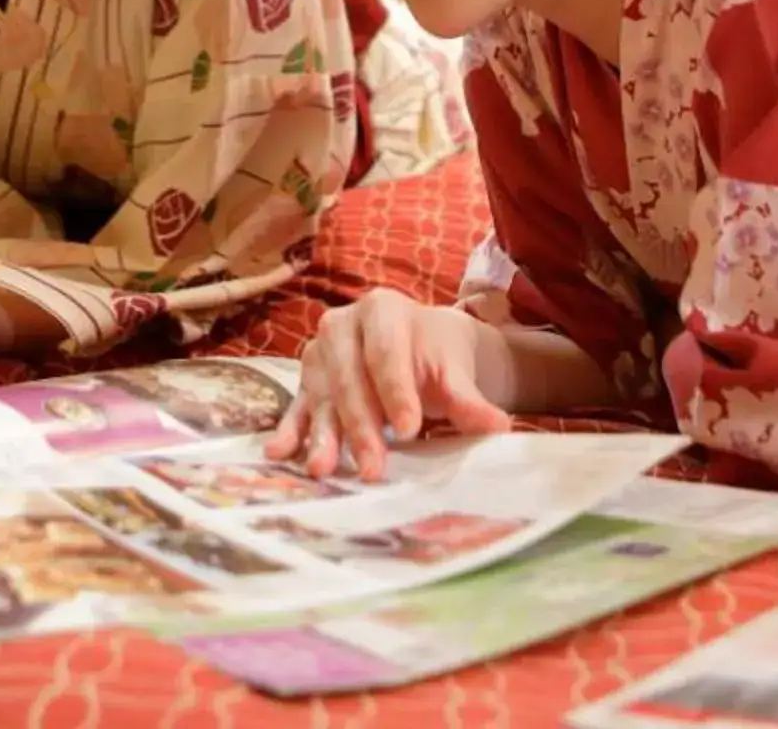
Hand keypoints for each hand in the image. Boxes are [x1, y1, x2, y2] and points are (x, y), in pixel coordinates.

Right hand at [264, 287, 512, 480]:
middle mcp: (342, 325)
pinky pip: (297, 407)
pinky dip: (289, 430)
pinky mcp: (305, 381)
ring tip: (323, 468)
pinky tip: (279, 454)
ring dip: (322, 434)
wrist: (418, 345)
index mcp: (382, 309)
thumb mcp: (454, 371)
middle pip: (349, 377)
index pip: (386, 352)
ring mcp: (319, 353)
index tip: (409, 429)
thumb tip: (497, 427)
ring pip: (320, 395)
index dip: (394, 391)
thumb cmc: (435, 356)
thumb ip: (469, 399)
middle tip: (374, 467)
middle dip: (361, 424)